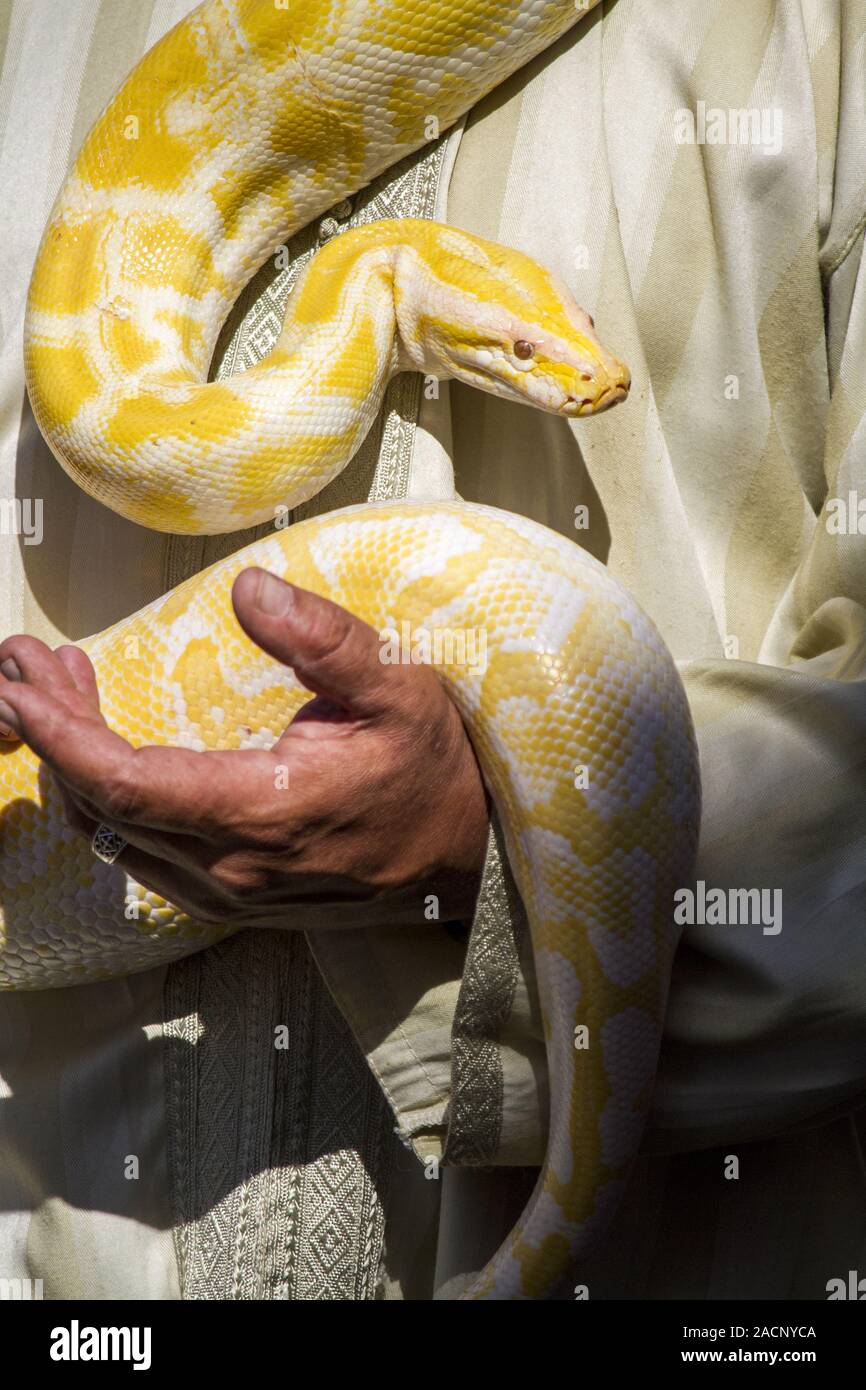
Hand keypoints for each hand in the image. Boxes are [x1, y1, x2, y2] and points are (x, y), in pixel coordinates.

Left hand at [0, 569, 489, 928]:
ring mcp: (225, 893)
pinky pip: (141, 852)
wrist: (470, 858)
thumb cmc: (436, 769)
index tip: (20, 684)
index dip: (63, 735)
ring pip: (114, 835)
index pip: (129, 784)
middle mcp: (229, 867)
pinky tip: (104, 750)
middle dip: (51, 733)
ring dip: (73, 763)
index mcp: (263, 815)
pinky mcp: (229, 898)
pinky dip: (106, 797)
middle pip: (104, 808)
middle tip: (23, 665)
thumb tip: (249, 589)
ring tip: (54, 688)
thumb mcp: (399, 689)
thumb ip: (324, 641)